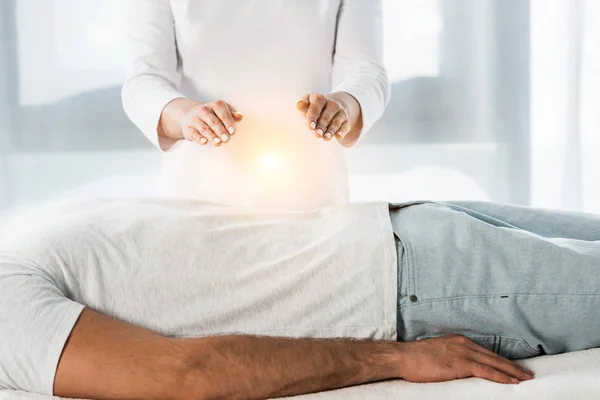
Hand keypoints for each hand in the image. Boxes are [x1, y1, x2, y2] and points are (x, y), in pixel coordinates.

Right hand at [180, 100, 243, 145]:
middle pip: (213, 121)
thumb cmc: (212, 113)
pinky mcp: (188, 128)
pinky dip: (198, 138)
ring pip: (204, 128)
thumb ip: (232, 113)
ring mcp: (195, 119)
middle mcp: (204, 111)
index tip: (233, 131)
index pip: (222, 112)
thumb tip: (240, 116)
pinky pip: (193, 133)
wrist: (188, 113)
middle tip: (226, 139)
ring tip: (218, 142)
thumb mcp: (222, 110)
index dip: (228, 122)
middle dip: (220, 130)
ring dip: (211, 135)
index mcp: (215, 105)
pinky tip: (204, 142)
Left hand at [296, 93, 352, 141]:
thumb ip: (303, 105)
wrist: (334, 106)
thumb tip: (299, 104)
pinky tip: (338, 137)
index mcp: (320, 99)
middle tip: (317, 134)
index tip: (310, 127)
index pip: (316, 106)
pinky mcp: (346, 121)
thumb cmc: (316, 108)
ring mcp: (341, 112)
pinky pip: (345, 127)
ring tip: (325, 138)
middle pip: (326, 116)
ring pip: (336, 122)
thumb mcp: (309, 103)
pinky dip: (342, 132)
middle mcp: (333, 104)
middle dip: (322, 126)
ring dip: (331, 130)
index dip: (313, 117)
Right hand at [395, 335, 534, 384]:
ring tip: (525, 379)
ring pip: (494, 363)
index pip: (486, 352)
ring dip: (512, 372)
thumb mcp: (437, 353)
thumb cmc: (415, 358)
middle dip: (512, 366)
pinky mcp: (460, 363)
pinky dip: (500, 376)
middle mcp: (463, 344)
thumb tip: (458, 368)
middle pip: (494, 356)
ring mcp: (463, 352)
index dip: (501, 360)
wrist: (403, 357)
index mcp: (458, 341)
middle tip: (527, 373)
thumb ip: (451, 358)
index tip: (513, 367)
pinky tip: (511, 382)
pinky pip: (486, 370)